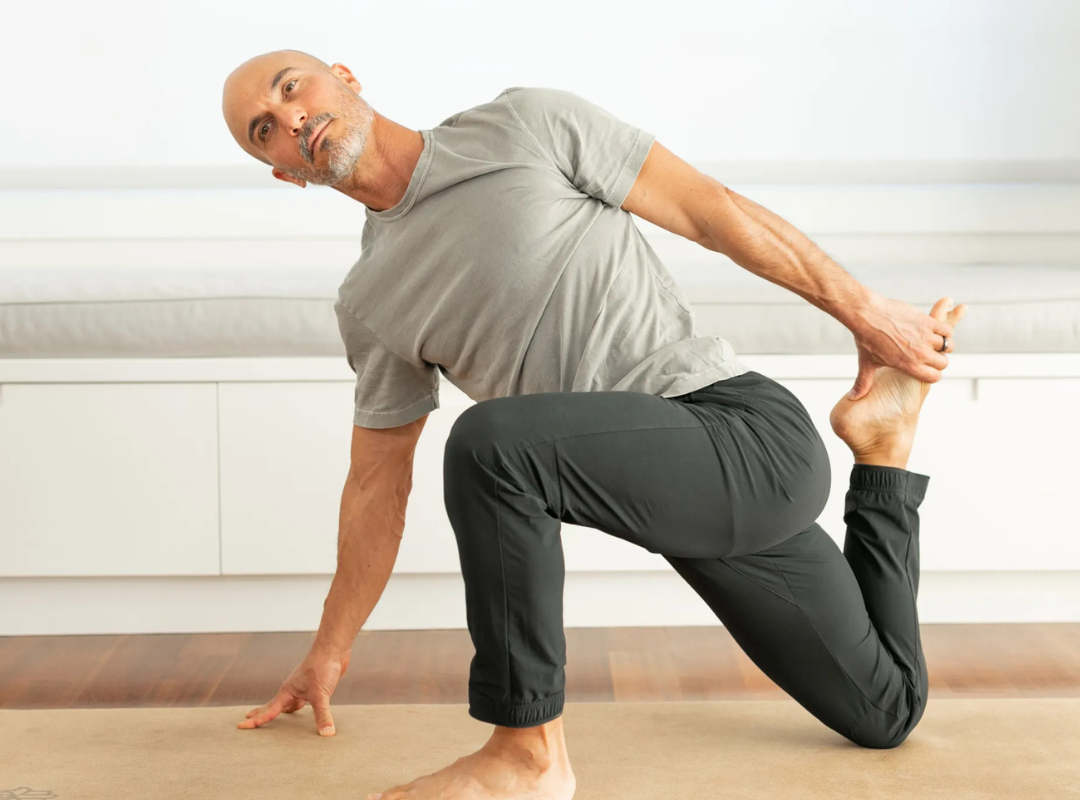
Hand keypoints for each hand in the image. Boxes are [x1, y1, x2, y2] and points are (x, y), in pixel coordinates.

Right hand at [236, 645, 350, 736]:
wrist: (333, 649)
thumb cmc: (322, 667)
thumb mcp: (320, 695)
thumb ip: (322, 715)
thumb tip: (327, 734)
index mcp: (287, 691)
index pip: (269, 711)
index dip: (256, 720)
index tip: (240, 726)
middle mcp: (292, 689)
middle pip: (273, 705)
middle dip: (260, 712)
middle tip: (246, 719)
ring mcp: (303, 687)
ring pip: (288, 703)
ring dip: (281, 711)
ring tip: (271, 718)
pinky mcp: (314, 686)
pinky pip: (302, 700)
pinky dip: (298, 706)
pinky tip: (302, 709)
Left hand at [848, 293, 965, 400]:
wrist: (867, 314)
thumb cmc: (866, 338)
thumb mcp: (866, 363)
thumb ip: (862, 383)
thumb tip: (852, 398)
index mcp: (908, 366)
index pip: (934, 378)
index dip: (932, 374)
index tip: (927, 368)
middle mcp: (919, 353)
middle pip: (943, 363)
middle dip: (938, 360)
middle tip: (930, 354)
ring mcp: (925, 337)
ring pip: (948, 346)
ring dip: (943, 345)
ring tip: (933, 342)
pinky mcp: (927, 322)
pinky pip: (948, 330)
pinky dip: (945, 331)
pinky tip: (935, 330)